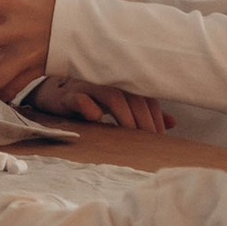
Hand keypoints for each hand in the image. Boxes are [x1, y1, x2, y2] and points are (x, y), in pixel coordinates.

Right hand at [35, 77, 174, 133]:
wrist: (53, 95)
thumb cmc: (91, 101)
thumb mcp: (119, 109)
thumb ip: (144, 114)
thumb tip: (173, 123)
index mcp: (123, 86)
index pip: (147, 99)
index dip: (155, 118)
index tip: (159, 139)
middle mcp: (109, 83)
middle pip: (134, 98)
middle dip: (144, 121)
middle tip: (148, 142)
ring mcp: (88, 88)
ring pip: (112, 96)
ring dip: (124, 115)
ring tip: (130, 134)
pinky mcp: (67, 95)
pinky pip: (80, 98)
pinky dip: (89, 107)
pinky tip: (96, 119)